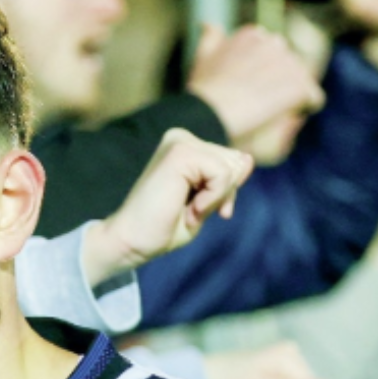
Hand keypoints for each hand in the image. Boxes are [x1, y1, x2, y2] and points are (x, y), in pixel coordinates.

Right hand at [82, 128, 253, 284]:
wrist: (131, 241)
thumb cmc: (164, 226)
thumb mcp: (208, 200)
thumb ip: (229, 178)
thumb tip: (247, 158)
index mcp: (185, 146)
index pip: (235, 161)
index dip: (226, 192)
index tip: (198, 209)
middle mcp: (181, 138)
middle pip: (236, 162)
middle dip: (223, 193)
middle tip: (191, 211)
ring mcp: (179, 142)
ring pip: (232, 167)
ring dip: (215, 198)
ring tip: (187, 209)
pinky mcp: (179, 152)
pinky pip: (223, 175)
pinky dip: (212, 199)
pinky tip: (190, 208)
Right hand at [187, 23, 325, 151]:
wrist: (209, 112)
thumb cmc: (203, 89)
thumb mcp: (202, 56)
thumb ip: (210, 37)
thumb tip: (208, 23)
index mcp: (253, 35)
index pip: (272, 48)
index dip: (264, 68)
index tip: (249, 85)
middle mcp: (274, 43)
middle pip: (290, 63)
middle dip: (282, 79)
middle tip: (263, 100)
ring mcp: (289, 64)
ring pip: (303, 79)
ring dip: (295, 93)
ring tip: (277, 109)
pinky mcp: (299, 85)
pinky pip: (314, 98)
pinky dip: (307, 107)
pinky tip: (291, 115)